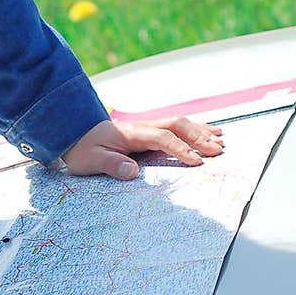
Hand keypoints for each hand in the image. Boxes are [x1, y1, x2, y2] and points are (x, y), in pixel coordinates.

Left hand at [61, 116, 224, 178]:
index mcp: (132, 133)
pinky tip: (209, 133)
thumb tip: (132, 171)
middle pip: (177, 126)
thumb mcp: (91, 160)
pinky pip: (176, 128)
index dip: (181, 149)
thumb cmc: (82, 149)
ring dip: (201, 131)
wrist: (74, 134)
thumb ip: (111, 164)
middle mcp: (143, 127)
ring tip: (221, 141)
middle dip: (199, 138)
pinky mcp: (149, 132)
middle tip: (218, 151)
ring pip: (180, 124)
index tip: (196, 162)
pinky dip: (195, 130)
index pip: (163, 138)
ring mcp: (147, 128)